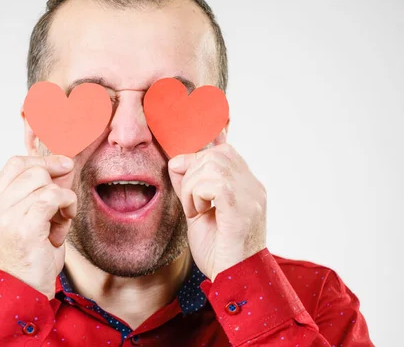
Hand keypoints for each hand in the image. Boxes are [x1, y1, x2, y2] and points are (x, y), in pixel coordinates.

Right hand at [0, 155, 76, 298]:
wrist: (25, 293)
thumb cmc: (32, 258)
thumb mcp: (32, 218)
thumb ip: (42, 192)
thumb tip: (64, 164)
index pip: (15, 163)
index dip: (42, 160)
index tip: (62, 166)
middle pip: (33, 169)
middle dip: (56, 182)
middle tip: (61, 206)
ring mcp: (6, 218)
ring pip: (45, 183)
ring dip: (63, 199)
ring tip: (60, 221)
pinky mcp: (24, 228)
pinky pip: (52, 197)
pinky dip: (66, 205)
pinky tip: (64, 223)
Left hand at [168, 143, 266, 281]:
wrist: (234, 280)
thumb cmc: (217, 251)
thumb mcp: (197, 211)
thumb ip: (190, 185)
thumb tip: (176, 161)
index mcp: (246, 185)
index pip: (224, 149)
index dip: (198, 157)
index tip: (185, 179)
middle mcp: (253, 186)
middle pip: (216, 153)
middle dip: (192, 173)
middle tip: (191, 203)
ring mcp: (251, 196)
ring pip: (213, 164)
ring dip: (193, 186)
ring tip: (195, 209)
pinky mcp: (243, 209)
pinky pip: (215, 183)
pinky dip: (198, 195)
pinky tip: (200, 213)